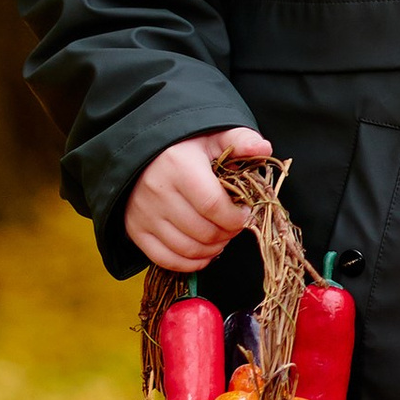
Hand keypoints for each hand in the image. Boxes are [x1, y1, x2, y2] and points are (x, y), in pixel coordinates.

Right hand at [124, 127, 272, 275]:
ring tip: (221, 237)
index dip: (236, 217)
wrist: (140, 151)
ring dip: (212, 249)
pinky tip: (203, 252)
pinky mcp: (135, 229)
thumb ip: (241, 140)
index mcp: (179, 167)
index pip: (214, 206)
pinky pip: (165, 259)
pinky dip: (190, 263)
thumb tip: (264, 149)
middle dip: (228, 234)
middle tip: (234, 225)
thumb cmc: (183, 146)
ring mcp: (144, 214)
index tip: (245, 213)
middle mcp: (158, 192)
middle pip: (203, 231)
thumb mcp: (213, 136)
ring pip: (187, 249)